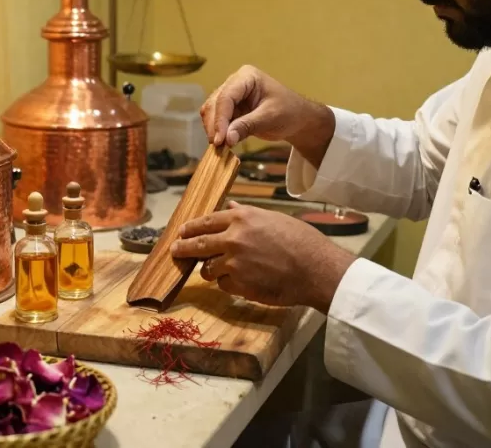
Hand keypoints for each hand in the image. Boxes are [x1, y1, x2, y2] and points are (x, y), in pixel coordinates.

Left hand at [170, 201, 355, 312]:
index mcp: (242, 217)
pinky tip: (244, 281)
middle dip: (183, 248)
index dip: (191, 227)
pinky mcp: (239, 284)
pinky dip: (229, 284)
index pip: (206, 221)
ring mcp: (234, 262)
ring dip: (211, 270)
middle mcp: (233, 238)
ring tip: (220, 270)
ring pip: (208, 268)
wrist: (315, 268)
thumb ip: (246, 214)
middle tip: (175, 250)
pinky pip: (224, 285)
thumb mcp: (272, 218)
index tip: (181, 231)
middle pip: (197, 244)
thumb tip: (229, 205)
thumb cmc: (301, 241)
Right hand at [200, 65, 334, 166]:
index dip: (220, 119)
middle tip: (218, 146)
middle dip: (214, 125)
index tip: (220, 139)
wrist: (298, 119)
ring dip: (214, 129)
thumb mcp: (270, 118)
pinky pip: (217, 120)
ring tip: (220, 147)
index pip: (226, 97)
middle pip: (215, 103)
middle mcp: (235, 83)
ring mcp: (231, 96)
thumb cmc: (289, 112)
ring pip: (211, 112)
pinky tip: (223, 144)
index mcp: (246, 77)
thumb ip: (247, 126)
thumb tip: (226, 139)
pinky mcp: (231, 110)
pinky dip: (218, 132)